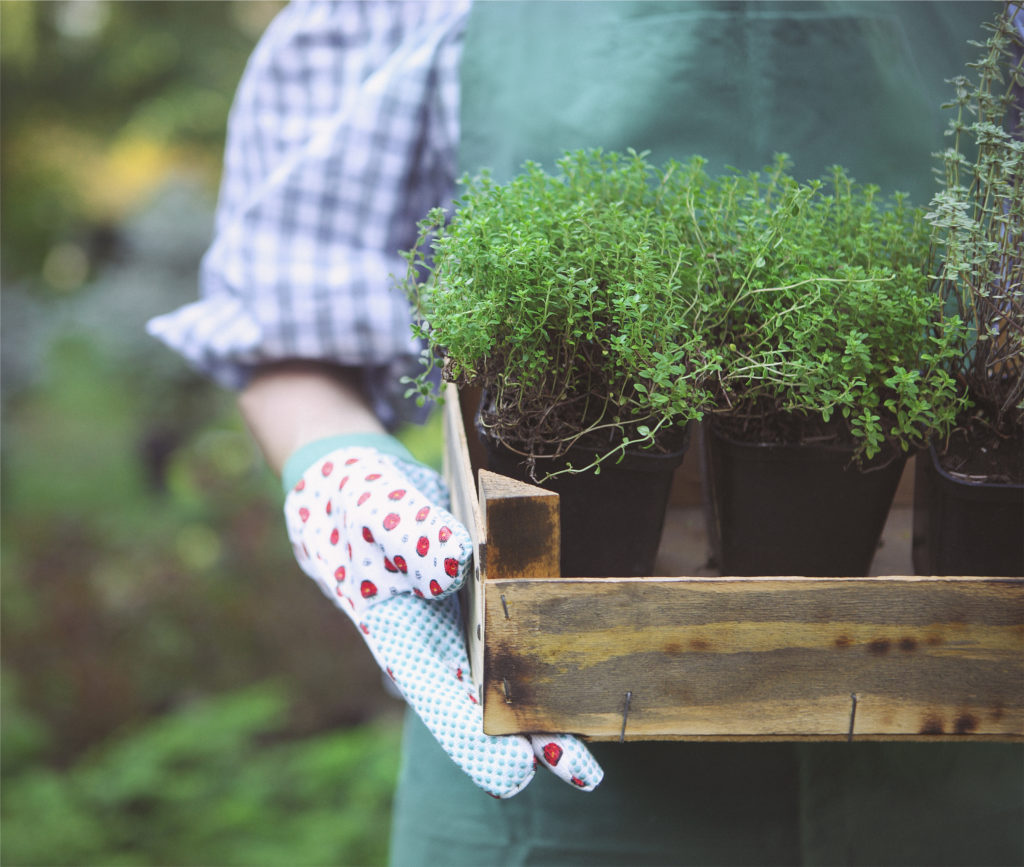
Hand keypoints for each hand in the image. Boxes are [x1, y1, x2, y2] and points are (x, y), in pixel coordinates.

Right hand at [283, 438, 602, 797]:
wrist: (362, 493)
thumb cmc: (356, 506)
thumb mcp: (372, 508)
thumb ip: (408, 534)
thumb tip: (451, 566)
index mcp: (403, 640)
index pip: (441, 704)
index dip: (476, 743)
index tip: (515, 773)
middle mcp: (441, 646)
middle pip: (490, 708)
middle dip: (533, 738)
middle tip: (583, 771)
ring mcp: (471, 627)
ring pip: (516, 678)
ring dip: (554, 705)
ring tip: (602, 731)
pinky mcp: (495, 599)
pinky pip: (528, 631)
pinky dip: (558, 649)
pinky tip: (595, 663)